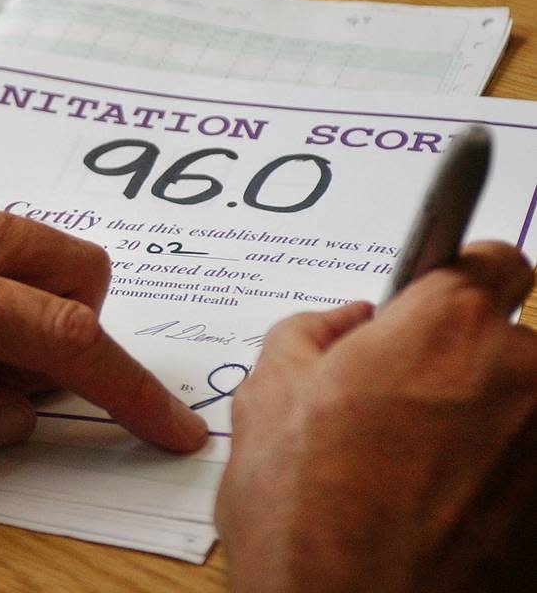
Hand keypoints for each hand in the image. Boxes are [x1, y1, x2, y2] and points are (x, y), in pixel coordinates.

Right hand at [215, 242, 536, 591]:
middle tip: (397, 408)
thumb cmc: (307, 517)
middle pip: (506, 342)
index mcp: (445, 328)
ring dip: (481, 425)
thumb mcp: (267, 399)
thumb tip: (342, 324)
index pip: (492, 260)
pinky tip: (437, 509)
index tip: (433, 309)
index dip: (454, 284)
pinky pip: (523, 466)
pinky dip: (495, 479)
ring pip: (518, 408)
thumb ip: (308, 333)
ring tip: (412, 472)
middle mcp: (519, 374)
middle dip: (459, 365)